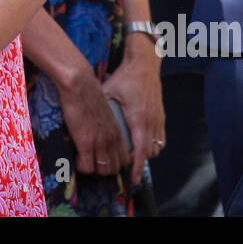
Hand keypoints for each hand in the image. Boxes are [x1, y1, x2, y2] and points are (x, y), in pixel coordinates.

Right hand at [56, 64, 131, 176]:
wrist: (80, 84)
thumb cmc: (88, 92)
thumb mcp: (104, 110)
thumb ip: (105, 122)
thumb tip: (99, 128)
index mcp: (117, 130)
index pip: (125, 158)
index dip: (114, 162)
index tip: (103, 158)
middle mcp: (112, 139)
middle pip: (115, 167)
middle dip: (104, 169)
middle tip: (92, 161)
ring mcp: (100, 142)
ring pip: (103, 170)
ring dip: (93, 169)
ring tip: (83, 160)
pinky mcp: (85, 143)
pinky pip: (86, 166)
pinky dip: (81, 167)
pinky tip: (76, 158)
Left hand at [103, 33, 164, 184]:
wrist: (145, 64)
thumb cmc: (125, 77)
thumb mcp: (108, 90)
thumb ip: (99, 107)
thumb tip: (80, 117)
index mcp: (138, 117)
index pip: (140, 150)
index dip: (137, 167)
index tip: (133, 179)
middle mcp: (151, 120)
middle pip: (149, 153)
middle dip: (139, 163)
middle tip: (126, 168)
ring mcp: (158, 118)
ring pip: (156, 147)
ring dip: (146, 155)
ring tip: (132, 157)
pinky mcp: (161, 115)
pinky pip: (161, 138)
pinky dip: (153, 145)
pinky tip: (142, 144)